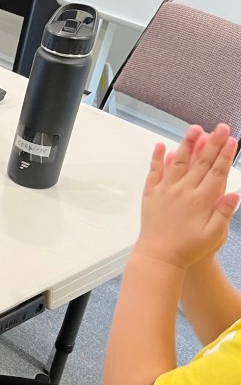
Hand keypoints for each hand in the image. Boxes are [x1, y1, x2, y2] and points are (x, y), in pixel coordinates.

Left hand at [134, 124, 239, 268]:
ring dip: (187, 144)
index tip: (233, 140)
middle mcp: (182, 192)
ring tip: (195, 128)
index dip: (225, 155)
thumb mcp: (214, 235)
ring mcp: (165, 191)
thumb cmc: (188, 249)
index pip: (216, 172)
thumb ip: (224, 213)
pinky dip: (158, 158)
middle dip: (213, 143)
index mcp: (200, 200)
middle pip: (200, 162)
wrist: (159, 256)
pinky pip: (154, 172)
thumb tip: (234, 194)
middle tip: (221, 127)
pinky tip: (162, 145)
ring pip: (178, 162)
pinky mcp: (151, 194)